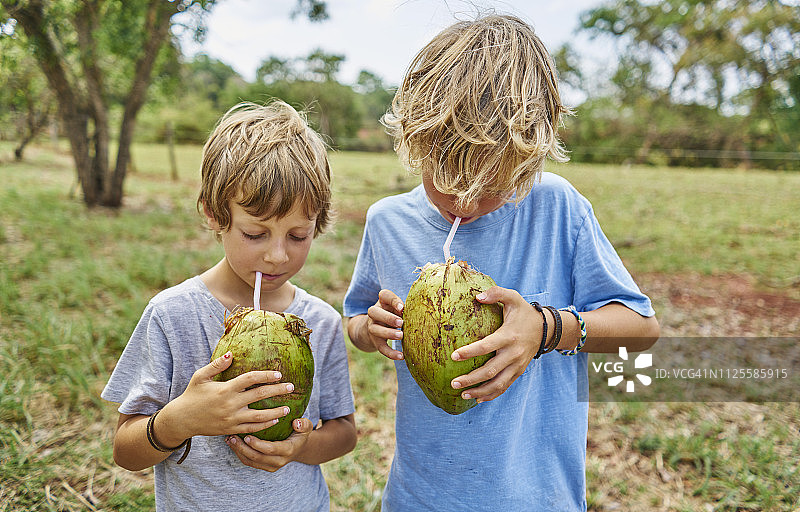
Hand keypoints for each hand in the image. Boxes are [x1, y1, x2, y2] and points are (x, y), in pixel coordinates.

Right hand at [164, 352, 292, 440]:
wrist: (181, 420)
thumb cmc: (192, 395)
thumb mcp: (200, 377)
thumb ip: (216, 365)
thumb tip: (231, 354)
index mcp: (225, 389)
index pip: (250, 379)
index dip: (265, 376)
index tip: (278, 374)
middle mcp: (230, 404)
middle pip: (259, 396)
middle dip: (277, 391)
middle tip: (291, 387)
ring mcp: (231, 419)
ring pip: (259, 416)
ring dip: (275, 412)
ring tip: (288, 408)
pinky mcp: (230, 429)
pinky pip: (251, 429)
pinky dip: (264, 425)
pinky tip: (274, 421)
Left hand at [226, 417, 313, 471]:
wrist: (299, 448)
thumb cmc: (300, 433)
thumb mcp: (306, 427)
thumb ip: (304, 424)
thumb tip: (296, 423)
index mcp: (288, 450)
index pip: (270, 449)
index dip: (257, 444)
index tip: (247, 436)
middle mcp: (279, 461)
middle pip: (257, 457)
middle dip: (243, 448)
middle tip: (233, 436)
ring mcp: (271, 465)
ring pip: (251, 461)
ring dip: (239, 451)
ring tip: (230, 439)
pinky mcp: (264, 466)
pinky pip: (249, 462)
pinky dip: (240, 453)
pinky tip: (233, 443)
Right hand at [363, 289, 404, 359]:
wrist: (377, 328)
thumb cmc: (394, 314)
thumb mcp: (398, 308)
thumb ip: (405, 309)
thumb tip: (421, 314)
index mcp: (382, 302)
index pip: (384, 295)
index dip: (393, 300)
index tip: (402, 307)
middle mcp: (374, 313)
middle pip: (374, 312)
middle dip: (388, 317)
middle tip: (401, 322)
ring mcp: (373, 327)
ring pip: (376, 330)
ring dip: (388, 333)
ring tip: (401, 336)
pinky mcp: (375, 341)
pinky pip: (381, 348)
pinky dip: (391, 353)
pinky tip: (401, 356)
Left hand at [448, 286, 540, 402]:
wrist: (546, 329)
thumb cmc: (523, 312)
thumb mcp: (513, 298)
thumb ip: (496, 293)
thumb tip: (477, 297)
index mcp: (508, 336)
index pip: (486, 346)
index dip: (469, 352)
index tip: (453, 356)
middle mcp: (514, 354)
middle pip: (491, 371)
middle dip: (471, 378)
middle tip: (453, 383)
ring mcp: (517, 365)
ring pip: (498, 384)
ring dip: (480, 391)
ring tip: (462, 395)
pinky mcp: (518, 372)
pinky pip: (504, 386)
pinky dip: (491, 394)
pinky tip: (477, 398)